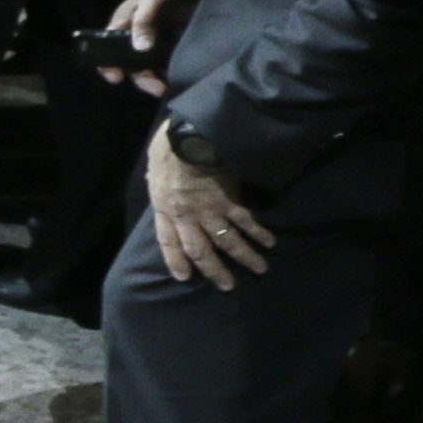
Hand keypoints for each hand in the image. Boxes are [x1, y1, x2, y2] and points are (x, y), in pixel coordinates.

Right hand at [100, 0, 206, 91]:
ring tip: (169, 87)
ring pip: (149, 66)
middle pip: (131, 63)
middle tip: (157, 89)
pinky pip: (168, 61)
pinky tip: (180, 78)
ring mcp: (155, 40)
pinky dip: (171, 71)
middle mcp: (136, 35)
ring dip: (156, 78)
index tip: (117, 78)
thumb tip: (140, 49)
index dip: (108, 65)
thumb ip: (145, 20)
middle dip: (141, 78)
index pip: (107, 49)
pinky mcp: (173, 42)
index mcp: (124, 23)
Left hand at [149, 123, 277, 290]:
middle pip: (200, 250)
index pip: (168, 241)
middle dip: (214, 270)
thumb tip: (154, 178)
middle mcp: (187, 216)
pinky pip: (245, 222)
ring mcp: (210, 210)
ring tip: (260, 270)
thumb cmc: (169, 146)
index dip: (176, 260)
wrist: (191, 137)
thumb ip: (157, 179)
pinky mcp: (230, 201)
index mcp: (164, 207)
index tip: (184, 276)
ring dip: (245, 257)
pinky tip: (269, 243)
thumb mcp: (153, 165)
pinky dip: (258, 233)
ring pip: (227, 241)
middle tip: (228, 286)